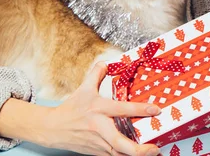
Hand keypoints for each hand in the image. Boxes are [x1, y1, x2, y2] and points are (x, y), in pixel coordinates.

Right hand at [41, 62, 160, 155]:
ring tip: (152, 152)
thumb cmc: (71, 108)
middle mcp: (100, 128)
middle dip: (139, 149)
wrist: (54, 128)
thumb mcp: (84, 88)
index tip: (155, 110)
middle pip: (120, 142)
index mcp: (98, 109)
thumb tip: (106, 62)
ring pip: (119, 155)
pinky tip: (138, 154)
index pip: (121, 109)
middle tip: (154, 148)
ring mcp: (98, 143)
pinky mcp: (97, 152)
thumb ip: (96, 74)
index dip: (140, 110)